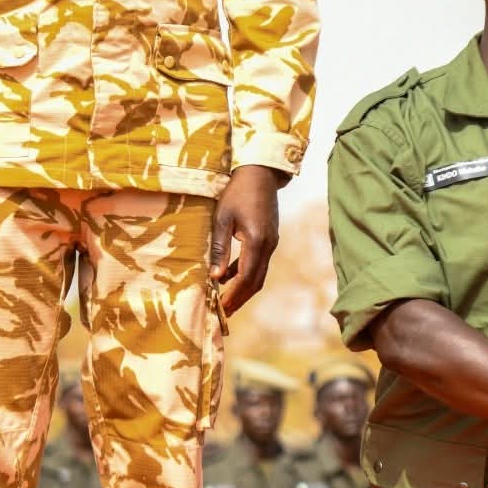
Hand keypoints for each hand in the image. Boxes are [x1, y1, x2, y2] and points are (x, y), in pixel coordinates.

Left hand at [209, 165, 281, 314]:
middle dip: (240, 299)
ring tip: (226, 302)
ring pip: (259, 274)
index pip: (246, 277)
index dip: (234, 295)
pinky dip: (245, 275)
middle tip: (223, 314)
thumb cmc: (237, 192)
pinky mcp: (269, 239)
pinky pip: (259, 263)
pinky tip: (229, 278)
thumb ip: (220, 248)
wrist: (260, 174)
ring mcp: (272, 243)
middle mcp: (269, 245)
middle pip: (256, 281)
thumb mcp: (222, 218)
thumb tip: (216, 277)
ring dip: (243, 290)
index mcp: (257, 241)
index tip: (220, 309)